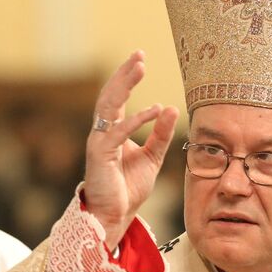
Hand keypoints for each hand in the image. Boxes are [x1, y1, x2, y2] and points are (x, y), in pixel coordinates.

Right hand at [82, 51, 179, 249]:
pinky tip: (154, 110)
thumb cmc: (128, 188)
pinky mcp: (101, 157)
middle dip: (124, 74)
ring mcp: (99, 143)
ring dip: (124, 86)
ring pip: (109, 107)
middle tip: (139, 54)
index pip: (118, 98)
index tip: (140, 58)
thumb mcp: (151, 157)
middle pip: (111, 96)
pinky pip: (118, 133)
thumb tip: (172, 108)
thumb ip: (160, 134)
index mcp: (113, 132)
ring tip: (139, 68)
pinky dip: (136, 120)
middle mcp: (103, 133)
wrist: (114, 216)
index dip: (127, 78)